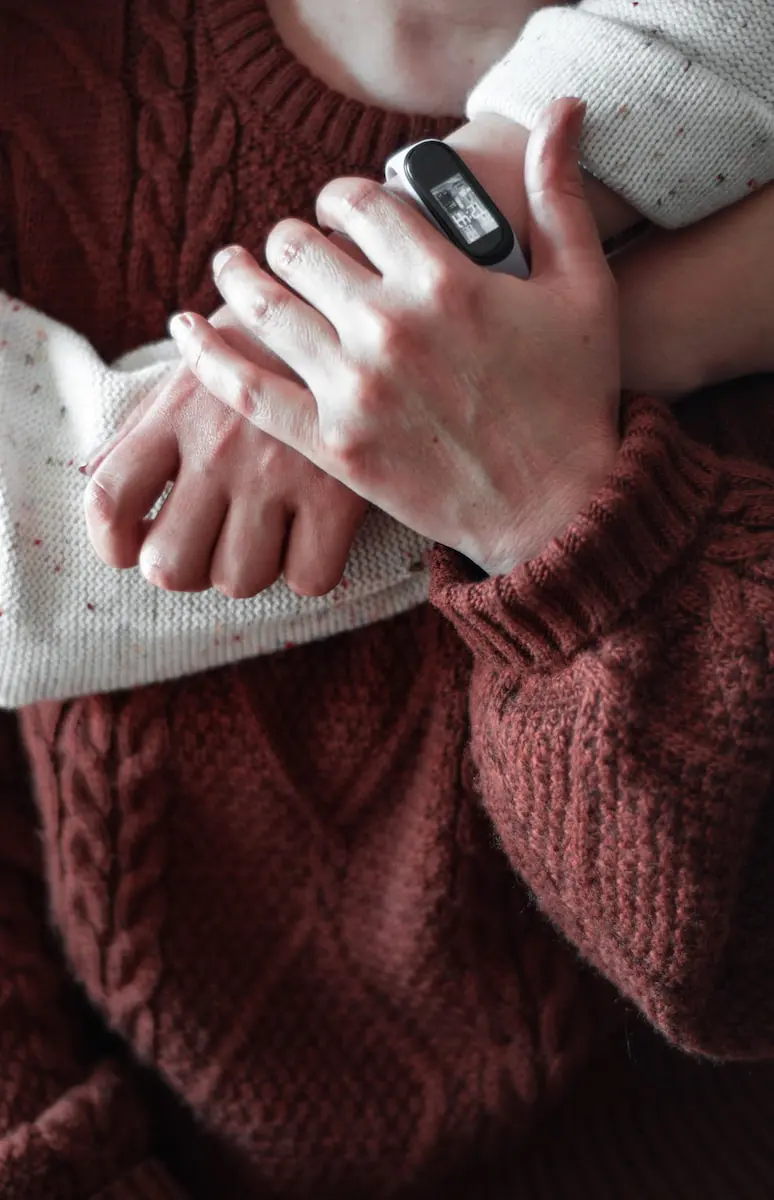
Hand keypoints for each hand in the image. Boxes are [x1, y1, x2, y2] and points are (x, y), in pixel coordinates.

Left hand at [83, 307, 367, 597]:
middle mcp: (219, 446)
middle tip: (204, 542)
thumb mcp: (194, 369)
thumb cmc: (265, 345)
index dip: (107, 543)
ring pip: (239, 580)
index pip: (109, 499)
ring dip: (246, 568)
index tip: (127, 547)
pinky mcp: (339, 491)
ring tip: (262, 533)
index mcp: (175, 413)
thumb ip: (142, 425)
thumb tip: (94, 473)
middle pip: (171, 565)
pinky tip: (309, 537)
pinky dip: (306, 569)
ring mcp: (280, 471)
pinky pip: (309, 578)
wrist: (354, 308)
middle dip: (182, 567)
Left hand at [169, 99, 620, 575]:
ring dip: (238, 275)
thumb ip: (561, 196)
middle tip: (292, 246)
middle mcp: (389, 325)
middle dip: (292, 236)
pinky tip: (186, 327)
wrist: (558, 506)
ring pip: (264, 306)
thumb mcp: (584, 287)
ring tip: (229, 265)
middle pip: (300, 246)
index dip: (343, 193)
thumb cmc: (575, 397)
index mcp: (444, 278)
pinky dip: (206, 354)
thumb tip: (560, 112)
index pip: (361, 202)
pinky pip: (248, 389)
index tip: (340, 205)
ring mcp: (354, 388)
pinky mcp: (332, 444)